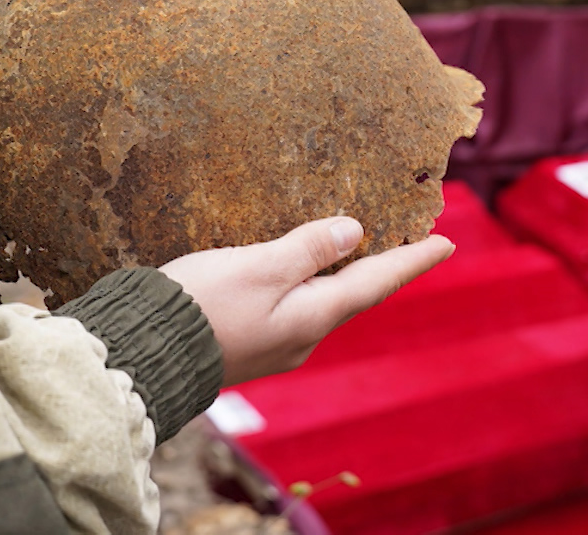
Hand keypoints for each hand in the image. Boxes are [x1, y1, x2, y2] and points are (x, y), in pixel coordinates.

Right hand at [160, 217, 453, 385]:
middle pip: (352, 295)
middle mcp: (302, 338)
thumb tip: (354, 232)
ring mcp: (275, 346)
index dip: (410, 260)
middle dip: (380, 267)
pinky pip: (292, 309)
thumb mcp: (258, 267)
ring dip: (342, 276)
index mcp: (312, 317)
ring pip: (321, 303)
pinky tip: (297, 272)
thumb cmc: (199, 306)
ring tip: (357, 249)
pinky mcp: (248, 345)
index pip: (375, 282)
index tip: (445, 243)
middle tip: (407, 241)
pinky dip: (307, 285)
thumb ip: (307, 248)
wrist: (142, 356)